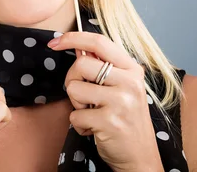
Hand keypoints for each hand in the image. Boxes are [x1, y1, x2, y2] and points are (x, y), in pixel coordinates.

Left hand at [48, 32, 162, 171]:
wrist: (141, 157)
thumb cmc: (126, 119)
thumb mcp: (123, 88)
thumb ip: (105, 67)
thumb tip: (77, 48)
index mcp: (132, 69)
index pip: (99, 42)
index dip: (73, 38)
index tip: (55, 43)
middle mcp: (130, 82)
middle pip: (81, 64)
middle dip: (72, 80)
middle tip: (83, 96)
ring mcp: (121, 102)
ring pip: (74, 89)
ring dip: (76, 105)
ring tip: (93, 114)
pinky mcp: (110, 122)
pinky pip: (75, 115)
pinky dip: (79, 125)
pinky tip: (95, 129)